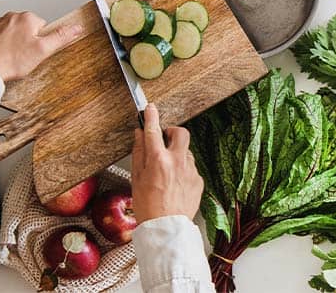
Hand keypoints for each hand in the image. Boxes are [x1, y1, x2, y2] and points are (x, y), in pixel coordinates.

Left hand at [0, 11, 81, 81]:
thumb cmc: (9, 60)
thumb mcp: (43, 50)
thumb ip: (61, 37)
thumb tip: (76, 27)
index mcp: (26, 18)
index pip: (43, 27)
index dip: (41, 41)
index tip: (35, 50)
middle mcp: (10, 17)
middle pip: (28, 30)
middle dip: (28, 42)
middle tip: (24, 56)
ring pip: (14, 34)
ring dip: (15, 44)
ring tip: (12, 57)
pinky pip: (1, 39)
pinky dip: (2, 47)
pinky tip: (3, 57)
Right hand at [132, 104, 203, 222]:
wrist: (166, 228)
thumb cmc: (148, 206)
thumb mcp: (136, 178)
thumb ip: (139, 153)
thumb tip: (140, 135)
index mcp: (158, 160)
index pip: (153, 130)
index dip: (151, 116)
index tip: (150, 108)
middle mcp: (177, 161)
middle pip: (180, 133)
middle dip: (172, 132)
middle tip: (164, 140)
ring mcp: (191, 170)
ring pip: (186, 152)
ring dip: (176, 155)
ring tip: (166, 173)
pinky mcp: (199, 180)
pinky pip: (190, 168)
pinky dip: (183, 171)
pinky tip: (174, 185)